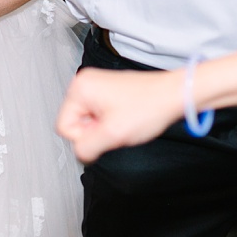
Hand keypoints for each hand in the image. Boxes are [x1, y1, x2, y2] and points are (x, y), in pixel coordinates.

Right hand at [56, 68, 180, 163]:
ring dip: (104, 128)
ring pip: (88, 122)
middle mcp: (85, 83)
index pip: (64, 127)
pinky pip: (98, 116)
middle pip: (75, 123)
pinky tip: (125, 118)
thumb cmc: (149, 106)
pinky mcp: (106, 92)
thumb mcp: (113, 134)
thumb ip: (87, 147)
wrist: (172, 95)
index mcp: (80, 88)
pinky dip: (111, 122)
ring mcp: (96, 86)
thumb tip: (79, 153)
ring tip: (123, 121)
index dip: (86, 137)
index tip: (106, 132)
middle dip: (95, 132)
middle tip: (117, 127)